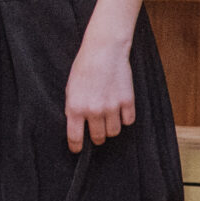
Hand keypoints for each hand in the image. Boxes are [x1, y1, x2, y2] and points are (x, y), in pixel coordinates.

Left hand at [64, 33, 136, 152]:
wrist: (104, 50)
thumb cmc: (84, 67)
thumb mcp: (70, 88)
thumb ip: (73, 108)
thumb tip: (76, 125)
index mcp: (76, 107)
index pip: (75, 137)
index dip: (76, 147)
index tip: (77, 150)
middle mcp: (93, 111)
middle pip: (98, 137)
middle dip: (97, 136)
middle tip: (96, 130)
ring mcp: (112, 107)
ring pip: (114, 132)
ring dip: (111, 128)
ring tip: (108, 117)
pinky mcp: (127, 102)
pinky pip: (128, 121)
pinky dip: (125, 117)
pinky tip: (120, 108)